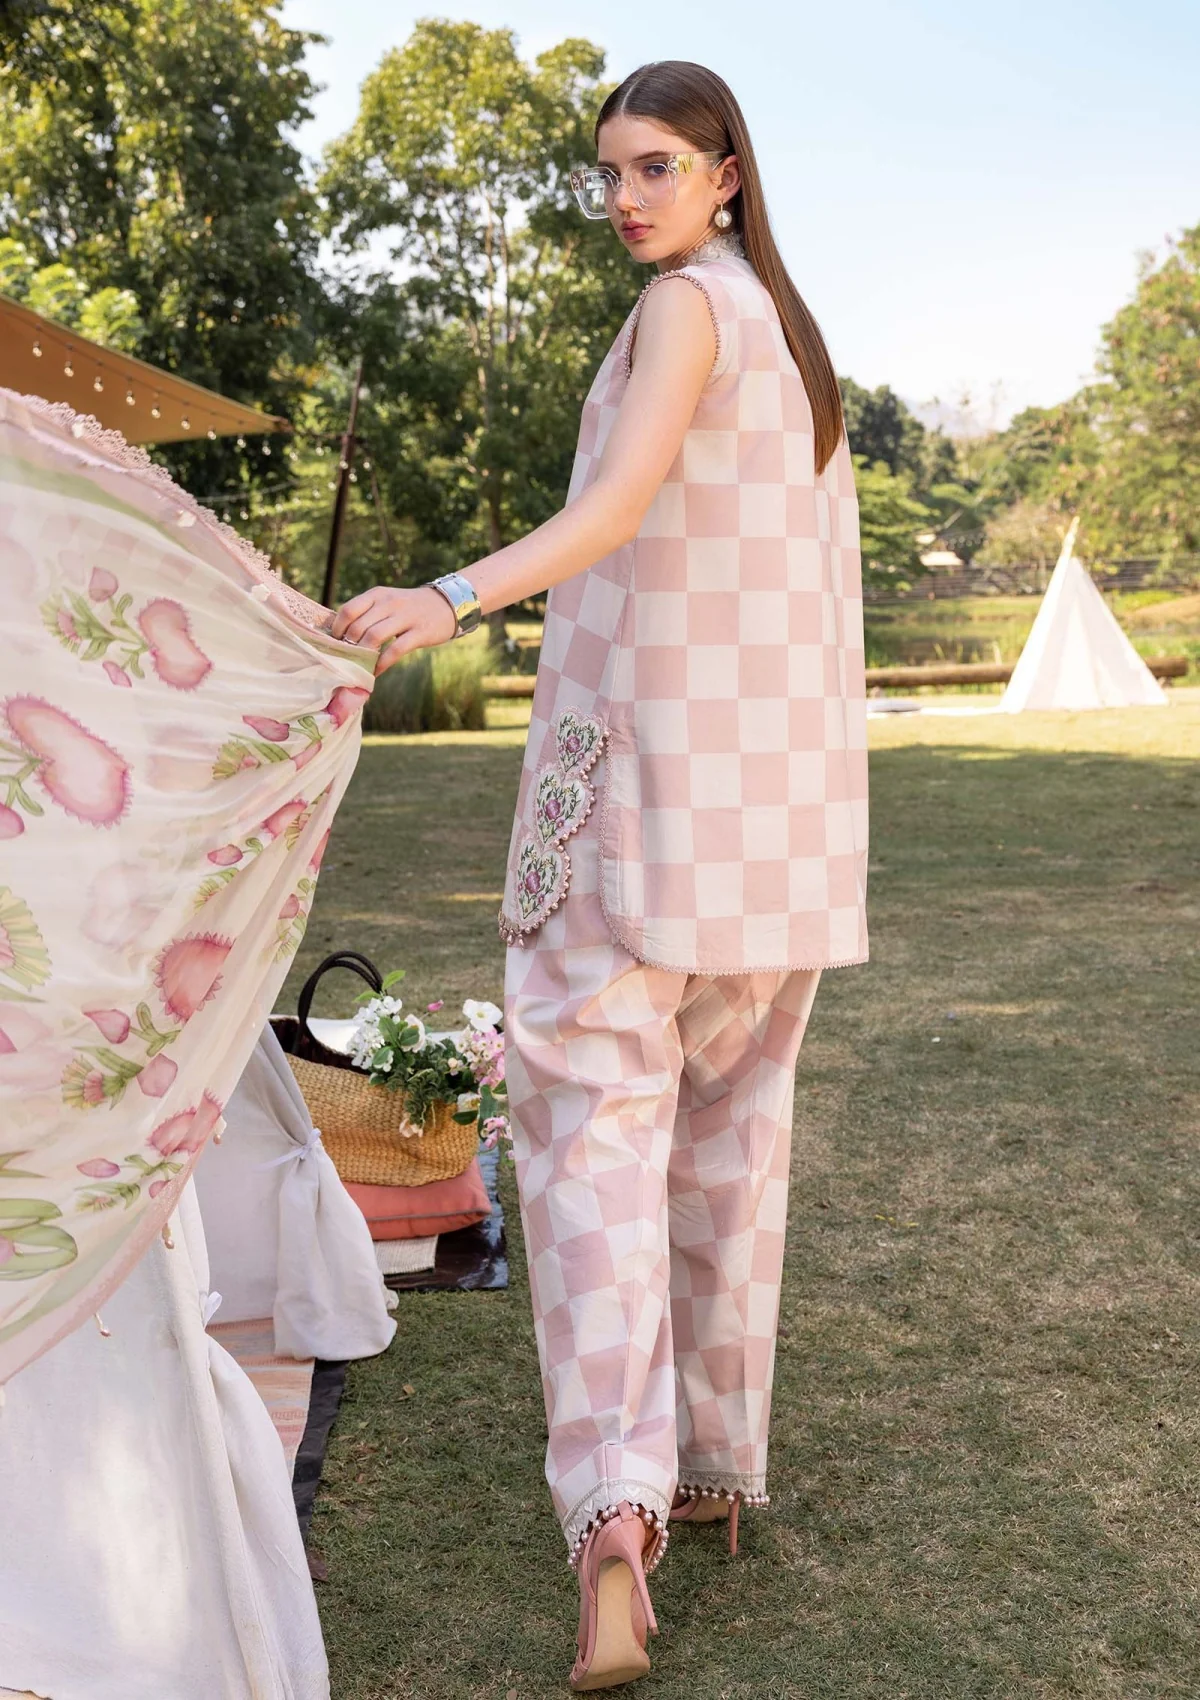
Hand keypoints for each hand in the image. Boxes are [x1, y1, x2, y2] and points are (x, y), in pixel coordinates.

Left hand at [330, 585, 456, 673]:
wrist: (446, 604)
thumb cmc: (409, 608)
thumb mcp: (387, 601)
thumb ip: (367, 613)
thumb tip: (341, 635)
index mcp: (377, 594)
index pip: (348, 610)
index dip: (338, 628)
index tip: (336, 642)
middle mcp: (389, 603)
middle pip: (359, 626)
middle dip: (349, 645)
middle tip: (346, 658)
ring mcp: (405, 617)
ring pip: (374, 637)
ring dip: (363, 654)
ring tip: (359, 665)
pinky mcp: (419, 633)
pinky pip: (395, 650)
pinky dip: (382, 664)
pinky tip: (376, 672)